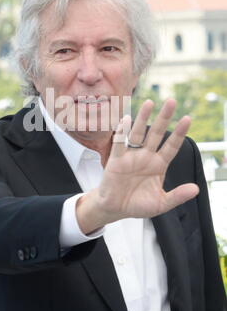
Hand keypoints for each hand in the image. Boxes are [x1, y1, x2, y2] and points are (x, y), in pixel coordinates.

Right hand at [76, 99, 199, 233]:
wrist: (115, 209)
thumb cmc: (137, 204)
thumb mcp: (161, 204)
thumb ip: (177, 196)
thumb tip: (196, 189)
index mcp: (159, 165)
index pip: (171, 146)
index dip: (179, 133)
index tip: (187, 119)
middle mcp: (146, 156)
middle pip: (156, 134)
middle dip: (164, 118)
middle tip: (171, 102)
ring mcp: (131, 156)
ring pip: (138, 134)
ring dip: (143, 118)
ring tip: (149, 103)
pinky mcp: (116, 159)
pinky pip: (120, 143)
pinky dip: (122, 131)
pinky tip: (126, 120)